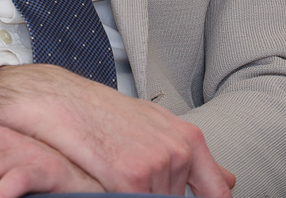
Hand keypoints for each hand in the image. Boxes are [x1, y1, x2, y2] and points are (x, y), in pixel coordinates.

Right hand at [0, 64, 236, 196]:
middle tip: (122, 172)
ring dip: (133, 196)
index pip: (217, 193)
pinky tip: (101, 177)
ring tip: (108, 169)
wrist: (55, 98)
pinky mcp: (131, 180)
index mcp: (188, 138)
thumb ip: (191, 156)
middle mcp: (178, 152)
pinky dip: (115, 197)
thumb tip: (230, 183)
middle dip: (155, 194)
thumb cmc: (101, 111)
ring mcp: (156, 166)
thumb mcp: (153, 125)